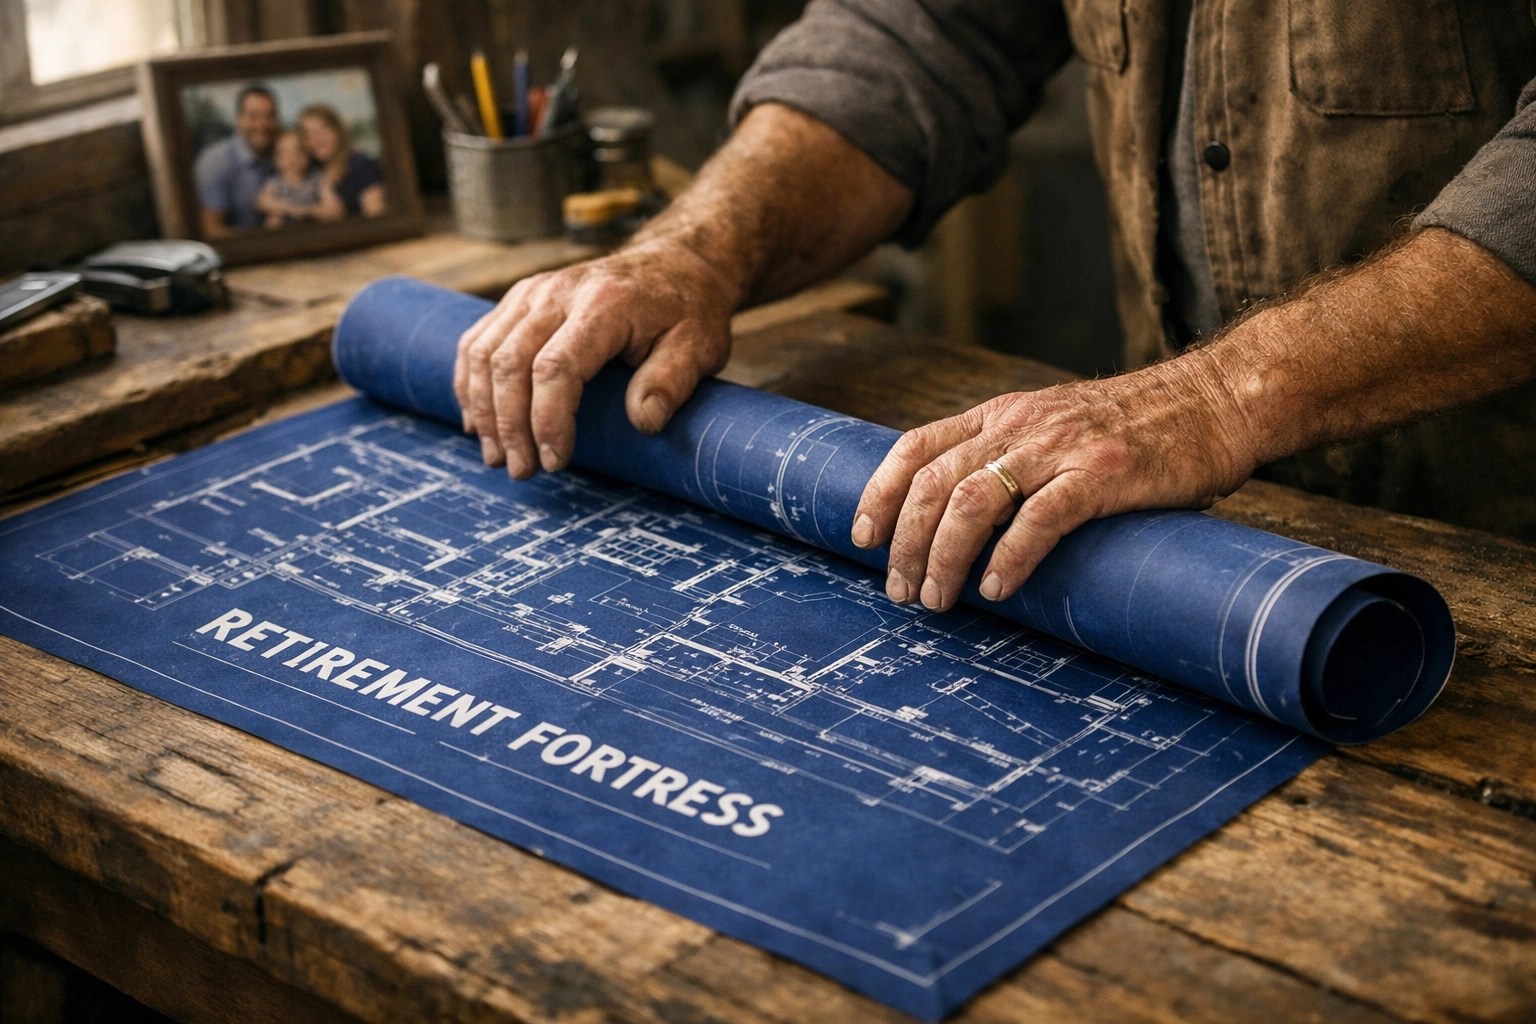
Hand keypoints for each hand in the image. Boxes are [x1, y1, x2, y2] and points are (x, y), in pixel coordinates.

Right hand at [453, 239, 738, 477]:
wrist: (672, 265)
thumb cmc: (687, 312)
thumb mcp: (699, 347)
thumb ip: (672, 382)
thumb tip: (644, 422)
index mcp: (604, 304)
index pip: (556, 366)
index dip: (548, 420)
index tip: (555, 461)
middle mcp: (557, 292)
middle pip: (510, 362)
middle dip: (510, 426)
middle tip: (522, 472)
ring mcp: (532, 292)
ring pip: (484, 353)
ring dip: (484, 412)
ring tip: (497, 458)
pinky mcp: (519, 299)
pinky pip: (478, 341)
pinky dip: (470, 384)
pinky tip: (478, 423)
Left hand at [850, 361, 1255, 610]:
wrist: (1216, 401)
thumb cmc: (1136, 426)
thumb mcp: (1055, 423)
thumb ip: (1011, 455)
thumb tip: (960, 515)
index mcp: (1001, 414)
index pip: (915, 447)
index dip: (880, 493)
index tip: (862, 538)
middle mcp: (1020, 425)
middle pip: (933, 483)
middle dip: (906, 543)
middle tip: (902, 592)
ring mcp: (1060, 447)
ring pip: (973, 501)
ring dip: (944, 557)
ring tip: (938, 599)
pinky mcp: (1103, 473)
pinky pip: (1040, 518)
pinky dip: (1010, 556)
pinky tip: (996, 587)